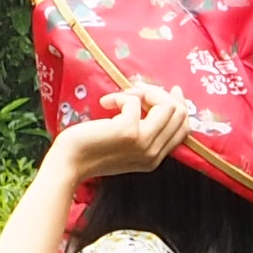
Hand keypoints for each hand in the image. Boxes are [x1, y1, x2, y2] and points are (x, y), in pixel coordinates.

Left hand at [50, 79, 192, 179]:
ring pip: (167, 106)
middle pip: (179, 114)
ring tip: (121, 96)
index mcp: (155, 158)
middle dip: (160, 94)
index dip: (180, 106)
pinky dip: (120, 97)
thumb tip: (153, 101)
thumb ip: (142, 131)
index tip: (170, 91)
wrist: (69, 163)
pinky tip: (105, 103)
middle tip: (137, 89)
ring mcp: (144, 142)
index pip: (183, 129)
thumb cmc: (90, 150)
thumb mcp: (123, 146)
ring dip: (144, 92)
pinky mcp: (129, 131)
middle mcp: (154, 153)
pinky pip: (135, 101)